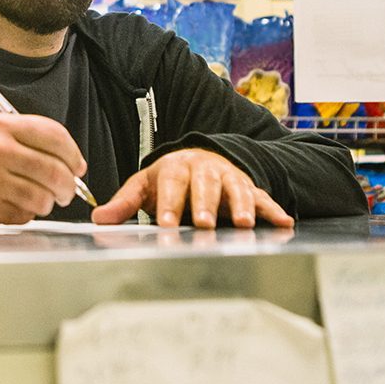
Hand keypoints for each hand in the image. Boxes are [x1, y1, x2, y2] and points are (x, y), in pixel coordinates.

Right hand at [0, 112, 86, 228]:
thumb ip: (26, 137)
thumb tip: (69, 158)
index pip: (54, 136)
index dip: (73, 153)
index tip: (78, 165)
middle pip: (55, 170)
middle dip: (69, 185)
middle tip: (68, 190)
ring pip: (43, 197)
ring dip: (48, 202)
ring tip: (39, 199)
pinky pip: (25, 215)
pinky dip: (26, 214)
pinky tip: (13, 206)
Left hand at [91, 148, 293, 229]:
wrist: (199, 159)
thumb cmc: (170, 178)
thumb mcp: (145, 186)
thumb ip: (124, 203)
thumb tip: (98, 219)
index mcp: (176, 167)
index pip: (171, 185)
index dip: (168, 205)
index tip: (165, 224)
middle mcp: (204, 169)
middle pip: (205, 185)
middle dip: (205, 204)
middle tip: (204, 223)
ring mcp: (228, 177)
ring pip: (236, 189)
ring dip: (242, 206)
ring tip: (245, 224)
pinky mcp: (248, 187)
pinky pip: (263, 198)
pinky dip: (274, 210)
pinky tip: (285, 223)